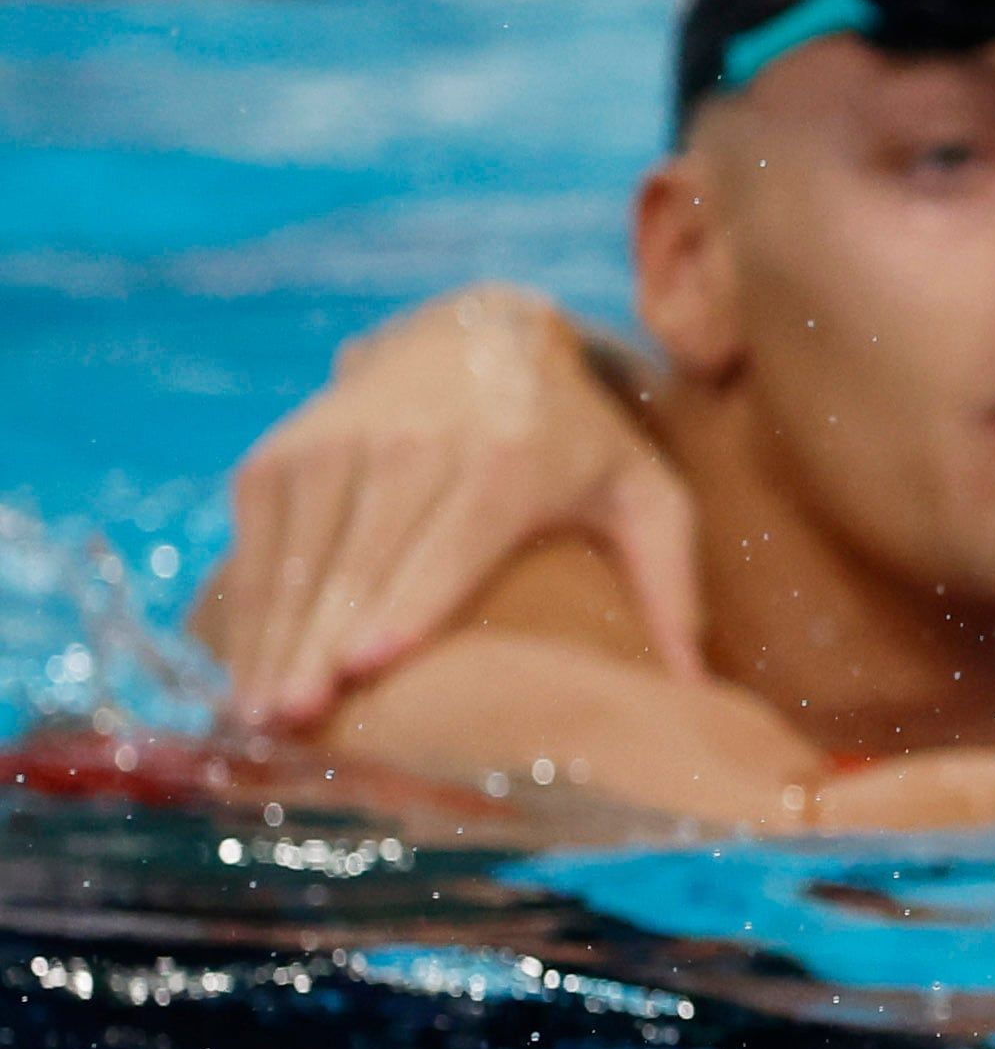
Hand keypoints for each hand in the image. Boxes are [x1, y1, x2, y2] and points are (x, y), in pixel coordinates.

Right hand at [205, 285, 702, 729]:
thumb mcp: (644, 492)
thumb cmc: (575, 437)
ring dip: (271, 636)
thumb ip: (672, 583)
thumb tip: (697, 691)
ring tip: (257, 714)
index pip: (450, 541)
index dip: (406, 603)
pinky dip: (248, 600)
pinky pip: (259, 532)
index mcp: (509, 460)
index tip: (367, 663)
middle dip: (319, 644)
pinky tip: (243, 664)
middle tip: (292, 720)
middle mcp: (415, 443)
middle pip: (360, 560)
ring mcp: (342, 439)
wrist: (480, 328)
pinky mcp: (289, 446)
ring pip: (297, 552)